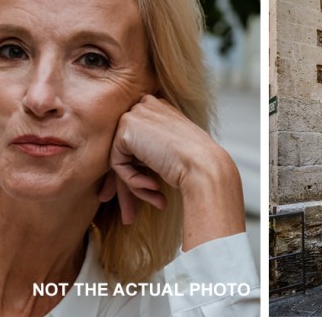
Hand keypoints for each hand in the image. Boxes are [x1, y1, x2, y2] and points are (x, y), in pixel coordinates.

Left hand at [98, 95, 245, 249]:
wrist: (205, 167)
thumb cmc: (196, 167)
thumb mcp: (169, 156)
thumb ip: (146, 157)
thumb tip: (116, 181)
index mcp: (160, 109)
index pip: (137, 141)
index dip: (135, 172)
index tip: (138, 198)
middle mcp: (147, 105)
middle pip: (126, 150)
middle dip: (127, 185)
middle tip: (130, 216)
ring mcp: (136, 113)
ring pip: (120, 158)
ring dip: (134, 186)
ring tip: (155, 201)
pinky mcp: (127, 127)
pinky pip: (117, 163)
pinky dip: (132, 181)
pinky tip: (154, 186)